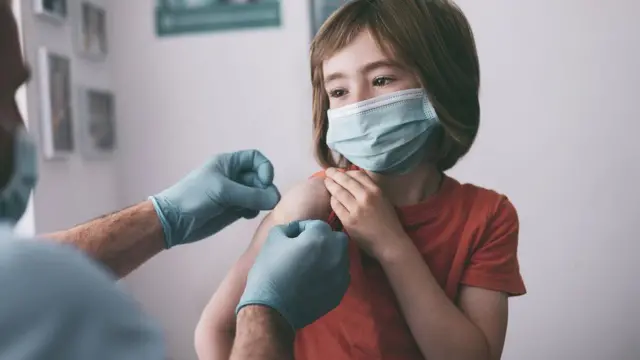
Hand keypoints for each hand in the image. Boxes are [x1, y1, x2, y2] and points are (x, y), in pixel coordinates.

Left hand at [150, 150, 280, 247]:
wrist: (175, 221)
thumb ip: (251, 195)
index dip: (264, 169)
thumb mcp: (223, 191)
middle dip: (265, 188)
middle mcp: (234, 176)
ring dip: (261, 201)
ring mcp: (234, 194)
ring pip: (258, 194)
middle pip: (260, 177)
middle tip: (265, 202)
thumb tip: (276, 199)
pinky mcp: (233, 210)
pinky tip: (246, 216)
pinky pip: (252, 207)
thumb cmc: (195, 197)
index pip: (256, 159)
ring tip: (254, 209)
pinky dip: (254, 210)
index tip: (264, 183)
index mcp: (229, 164)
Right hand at [237, 220, 349, 329]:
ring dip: (330, 256)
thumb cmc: (270, 271)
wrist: (272, 309)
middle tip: (307, 249)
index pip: (317, 224)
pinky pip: (340, 275)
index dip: (303, 229)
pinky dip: (331, 274)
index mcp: (320, 237)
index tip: (293, 239)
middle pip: (336, 238)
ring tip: (312, 265)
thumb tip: (296, 230)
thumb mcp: (272, 240)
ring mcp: (341, 274)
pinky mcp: (340, 292)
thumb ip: (288, 228)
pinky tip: (316, 281)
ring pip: (341, 257)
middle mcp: (336, 253)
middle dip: (324, 240)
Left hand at [324, 168, 407, 258]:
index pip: (358, 175)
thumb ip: (371, 190)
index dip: (347, 171)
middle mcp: (365, 197)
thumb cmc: (389, 222)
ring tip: (326, 182)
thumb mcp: (383, 200)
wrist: (390, 243)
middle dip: (334, 174)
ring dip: (331, 186)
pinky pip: (336, 206)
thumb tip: (355, 181)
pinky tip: (332, 199)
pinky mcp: (348, 221)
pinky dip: (333, 201)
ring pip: (338, 192)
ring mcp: (356, 209)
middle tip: (328, 172)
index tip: (342, 171)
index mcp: (376, 191)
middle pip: (345, 181)